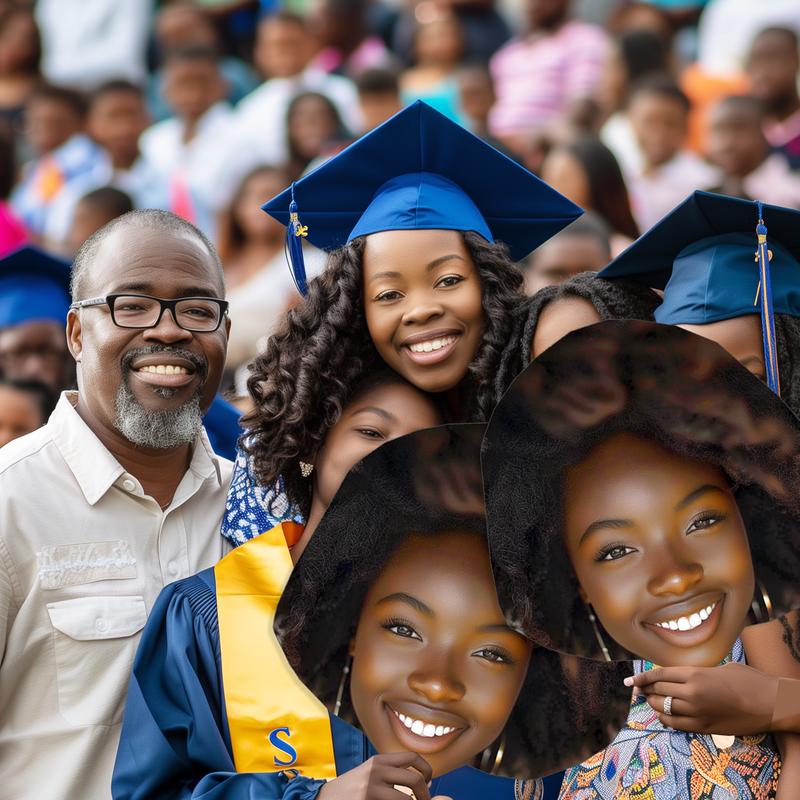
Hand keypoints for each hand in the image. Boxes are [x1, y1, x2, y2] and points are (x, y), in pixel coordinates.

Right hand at [318, 752, 441, 799]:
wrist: (324, 799)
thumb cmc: (351, 790)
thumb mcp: (370, 773)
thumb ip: (392, 773)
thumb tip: (424, 781)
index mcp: (379, 761)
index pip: (413, 757)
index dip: (427, 770)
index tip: (429, 783)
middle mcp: (377, 771)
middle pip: (415, 779)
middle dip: (426, 795)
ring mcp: (372, 789)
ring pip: (407, 799)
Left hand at [625, 662, 778, 734]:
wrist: (770, 703)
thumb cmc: (747, 680)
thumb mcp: (717, 668)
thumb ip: (695, 672)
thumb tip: (677, 676)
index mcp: (694, 674)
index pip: (659, 675)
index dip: (642, 678)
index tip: (631, 681)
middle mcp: (692, 693)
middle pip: (658, 691)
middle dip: (646, 690)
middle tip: (638, 690)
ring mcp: (698, 712)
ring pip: (664, 708)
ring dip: (654, 704)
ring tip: (649, 700)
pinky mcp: (705, 727)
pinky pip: (676, 724)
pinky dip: (665, 719)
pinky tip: (663, 715)